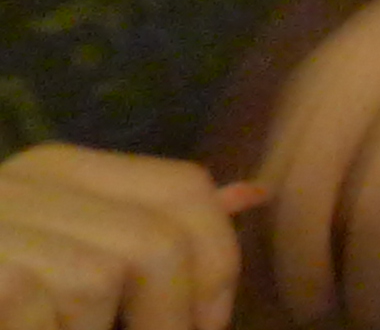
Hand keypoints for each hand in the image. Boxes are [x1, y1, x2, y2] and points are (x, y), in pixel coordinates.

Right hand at [0, 146, 258, 329]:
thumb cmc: (7, 285)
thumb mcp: (69, 245)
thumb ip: (152, 221)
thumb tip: (253, 194)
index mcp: (61, 168)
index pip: (183, 187)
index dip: (216, 260)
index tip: (211, 323)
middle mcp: (28, 180)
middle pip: (155, 240)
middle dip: (174, 314)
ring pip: (99, 282)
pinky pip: (44, 317)